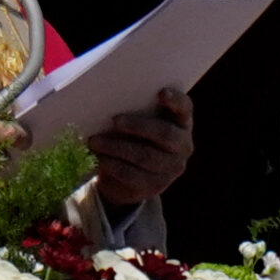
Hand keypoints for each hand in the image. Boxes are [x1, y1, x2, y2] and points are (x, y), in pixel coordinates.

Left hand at [90, 89, 193, 206]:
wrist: (131, 178)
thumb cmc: (135, 138)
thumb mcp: (141, 123)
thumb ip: (137, 111)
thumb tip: (110, 101)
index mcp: (182, 123)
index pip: (185, 108)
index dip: (175, 100)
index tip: (160, 92)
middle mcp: (183, 146)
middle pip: (165, 134)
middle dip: (138, 125)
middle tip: (114, 120)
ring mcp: (171, 169)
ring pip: (144, 156)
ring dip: (116, 147)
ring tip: (95, 141)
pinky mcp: (154, 186)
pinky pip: (132, 175)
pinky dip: (113, 165)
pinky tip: (99, 158)